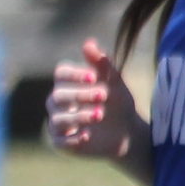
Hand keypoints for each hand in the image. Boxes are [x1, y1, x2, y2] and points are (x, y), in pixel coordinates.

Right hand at [44, 35, 144, 163]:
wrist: (127, 131)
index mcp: (69, 84)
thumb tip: (88, 42)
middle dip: (79, 95)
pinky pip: (59, 141)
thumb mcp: (113, 82)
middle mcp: (58, 102)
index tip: (92, 77)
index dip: (73, 75)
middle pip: (57, 96)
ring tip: (99, 115)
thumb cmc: (118, 102)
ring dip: (79, 116)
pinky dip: (72, 139)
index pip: (61, 74)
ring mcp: (58, 123)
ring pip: (58, 118)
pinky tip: (88, 135)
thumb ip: (101, 64)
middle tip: (103, 95)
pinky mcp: (61, 143)